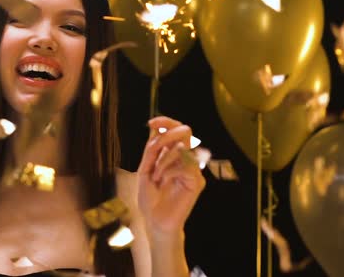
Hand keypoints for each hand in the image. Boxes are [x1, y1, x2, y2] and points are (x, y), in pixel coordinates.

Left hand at [137, 116, 205, 238]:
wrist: (155, 222)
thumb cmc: (150, 198)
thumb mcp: (146, 169)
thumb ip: (152, 149)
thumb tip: (155, 126)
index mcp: (174, 154)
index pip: (177, 129)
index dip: (166, 122)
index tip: (152, 123)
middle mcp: (186, 159)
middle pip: (186, 132)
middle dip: (168, 135)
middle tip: (154, 148)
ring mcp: (194, 170)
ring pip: (183, 148)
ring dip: (164, 159)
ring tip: (155, 175)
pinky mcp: (197, 182)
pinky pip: (184, 166)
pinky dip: (168, 171)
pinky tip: (161, 182)